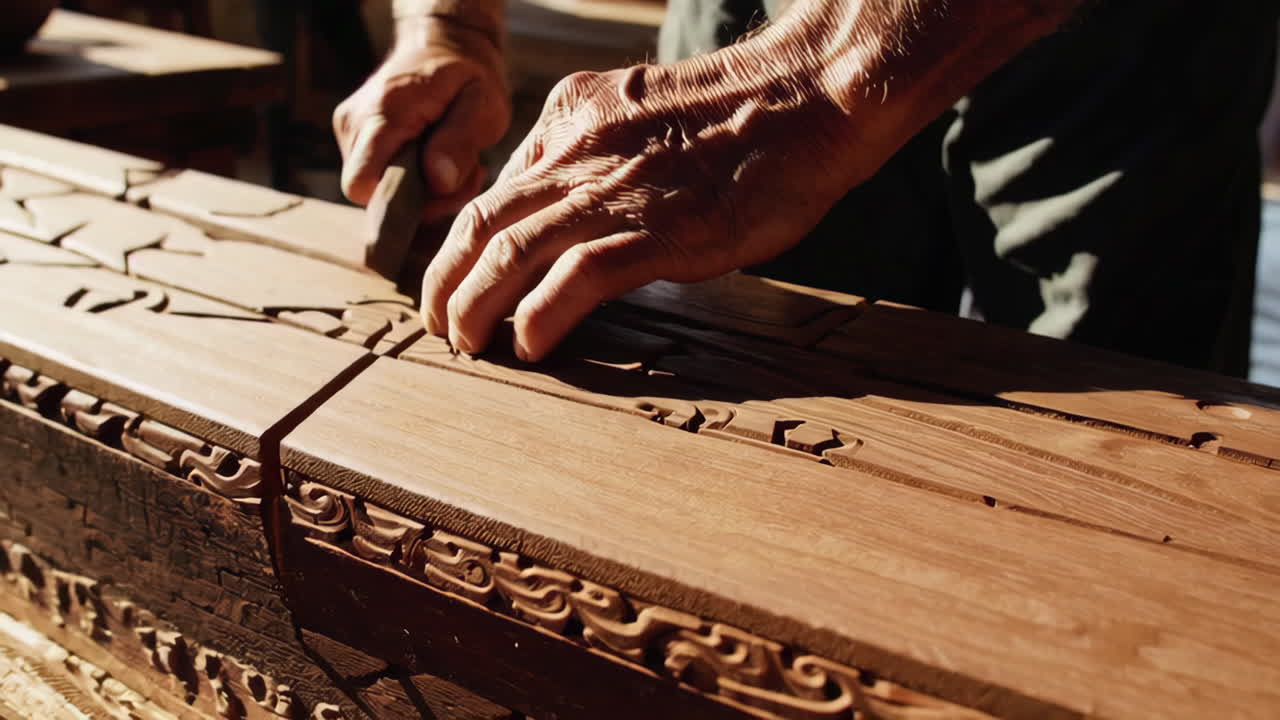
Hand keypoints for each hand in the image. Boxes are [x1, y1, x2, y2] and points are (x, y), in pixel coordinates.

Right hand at [333, 16, 509, 221]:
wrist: (444, 45)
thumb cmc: (468, 74)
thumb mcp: (483, 102)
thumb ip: (461, 140)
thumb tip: (438, 180)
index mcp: (383, 113)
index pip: (362, 184)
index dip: (400, 204)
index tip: (447, 190)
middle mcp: (355, 124)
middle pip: (371, 193)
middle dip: (421, 200)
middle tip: (464, 177)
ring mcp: (350, 131)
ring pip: (376, 189)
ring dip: (422, 191)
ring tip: (455, 165)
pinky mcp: (355, 138)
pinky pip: (378, 178)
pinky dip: (412, 180)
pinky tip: (438, 161)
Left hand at [420, 40, 879, 361]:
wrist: (813, 96)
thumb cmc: (743, 116)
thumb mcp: (644, 115)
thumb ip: (595, 153)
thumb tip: (560, 203)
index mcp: (575, 118)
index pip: (498, 188)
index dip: (467, 244)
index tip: (459, 280)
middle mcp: (581, 150)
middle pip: (481, 220)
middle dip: (446, 279)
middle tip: (438, 321)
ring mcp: (618, 190)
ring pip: (513, 250)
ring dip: (476, 303)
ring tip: (462, 341)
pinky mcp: (660, 229)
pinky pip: (579, 276)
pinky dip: (542, 314)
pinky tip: (527, 344)